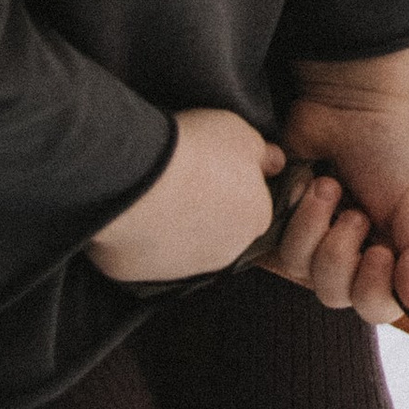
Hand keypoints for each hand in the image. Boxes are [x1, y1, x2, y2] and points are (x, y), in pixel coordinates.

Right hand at [87, 108, 283, 287]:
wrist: (137, 178)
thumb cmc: (195, 152)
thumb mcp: (242, 134)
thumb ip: (263, 153)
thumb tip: (275, 163)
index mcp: (257, 217)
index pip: (256, 206)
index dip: (236, 186)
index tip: (215, 170)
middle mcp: (228, 250)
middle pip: (223, 230)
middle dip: (208, 210)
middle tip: (186, 180)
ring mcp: (186, 267)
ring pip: (186, 245)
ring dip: (176, 226)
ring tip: (157, 194)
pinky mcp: (147, 273)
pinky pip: (149, 254)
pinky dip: (144, 238)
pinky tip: (134, 212)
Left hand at [270, 48, 408, 325]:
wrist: (351, 102)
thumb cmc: (393, 149)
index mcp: (391, 256)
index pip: (378, 307)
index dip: (374, 289)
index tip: (381, 250)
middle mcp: (351, 255)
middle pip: (334, 295)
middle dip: (341, 252)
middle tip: (355, 212)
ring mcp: (312, 240)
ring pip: (299, 271)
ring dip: (315, 226)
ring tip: (329, 185)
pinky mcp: (279, 222)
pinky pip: (274, 244)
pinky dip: (292, 213)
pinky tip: (307, 183)